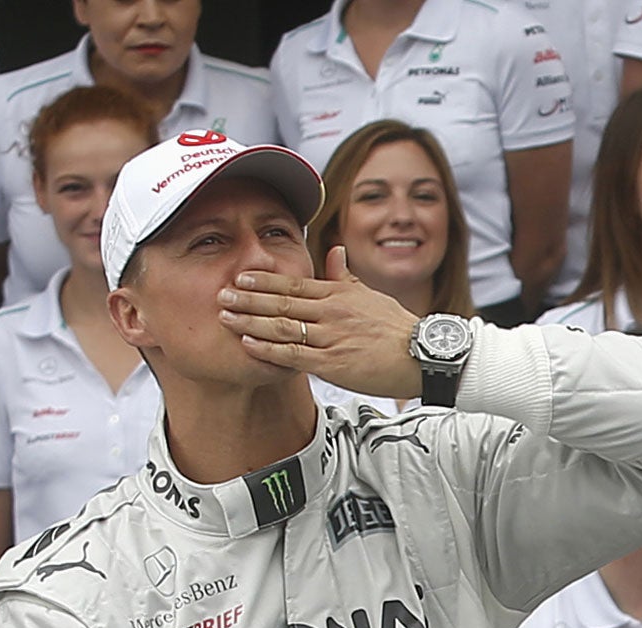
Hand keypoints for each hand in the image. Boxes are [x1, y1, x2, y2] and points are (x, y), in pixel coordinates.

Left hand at [218, 246, 420, 398]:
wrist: (421, 355)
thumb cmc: (398, 328)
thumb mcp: (371, 295)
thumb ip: (346, 276)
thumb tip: (334, 250)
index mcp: (338, 294)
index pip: (293, 283)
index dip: (263, 280)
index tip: (240, 276)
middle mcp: (331, 312)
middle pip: (280, 301)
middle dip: (247, 298)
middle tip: (221, 293)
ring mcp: (331, 337)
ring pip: (281, 326)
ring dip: (249, 320)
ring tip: (225, 316)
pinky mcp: (333, 363)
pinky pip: (293, 355)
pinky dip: (268, 349)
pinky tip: (248, 343)